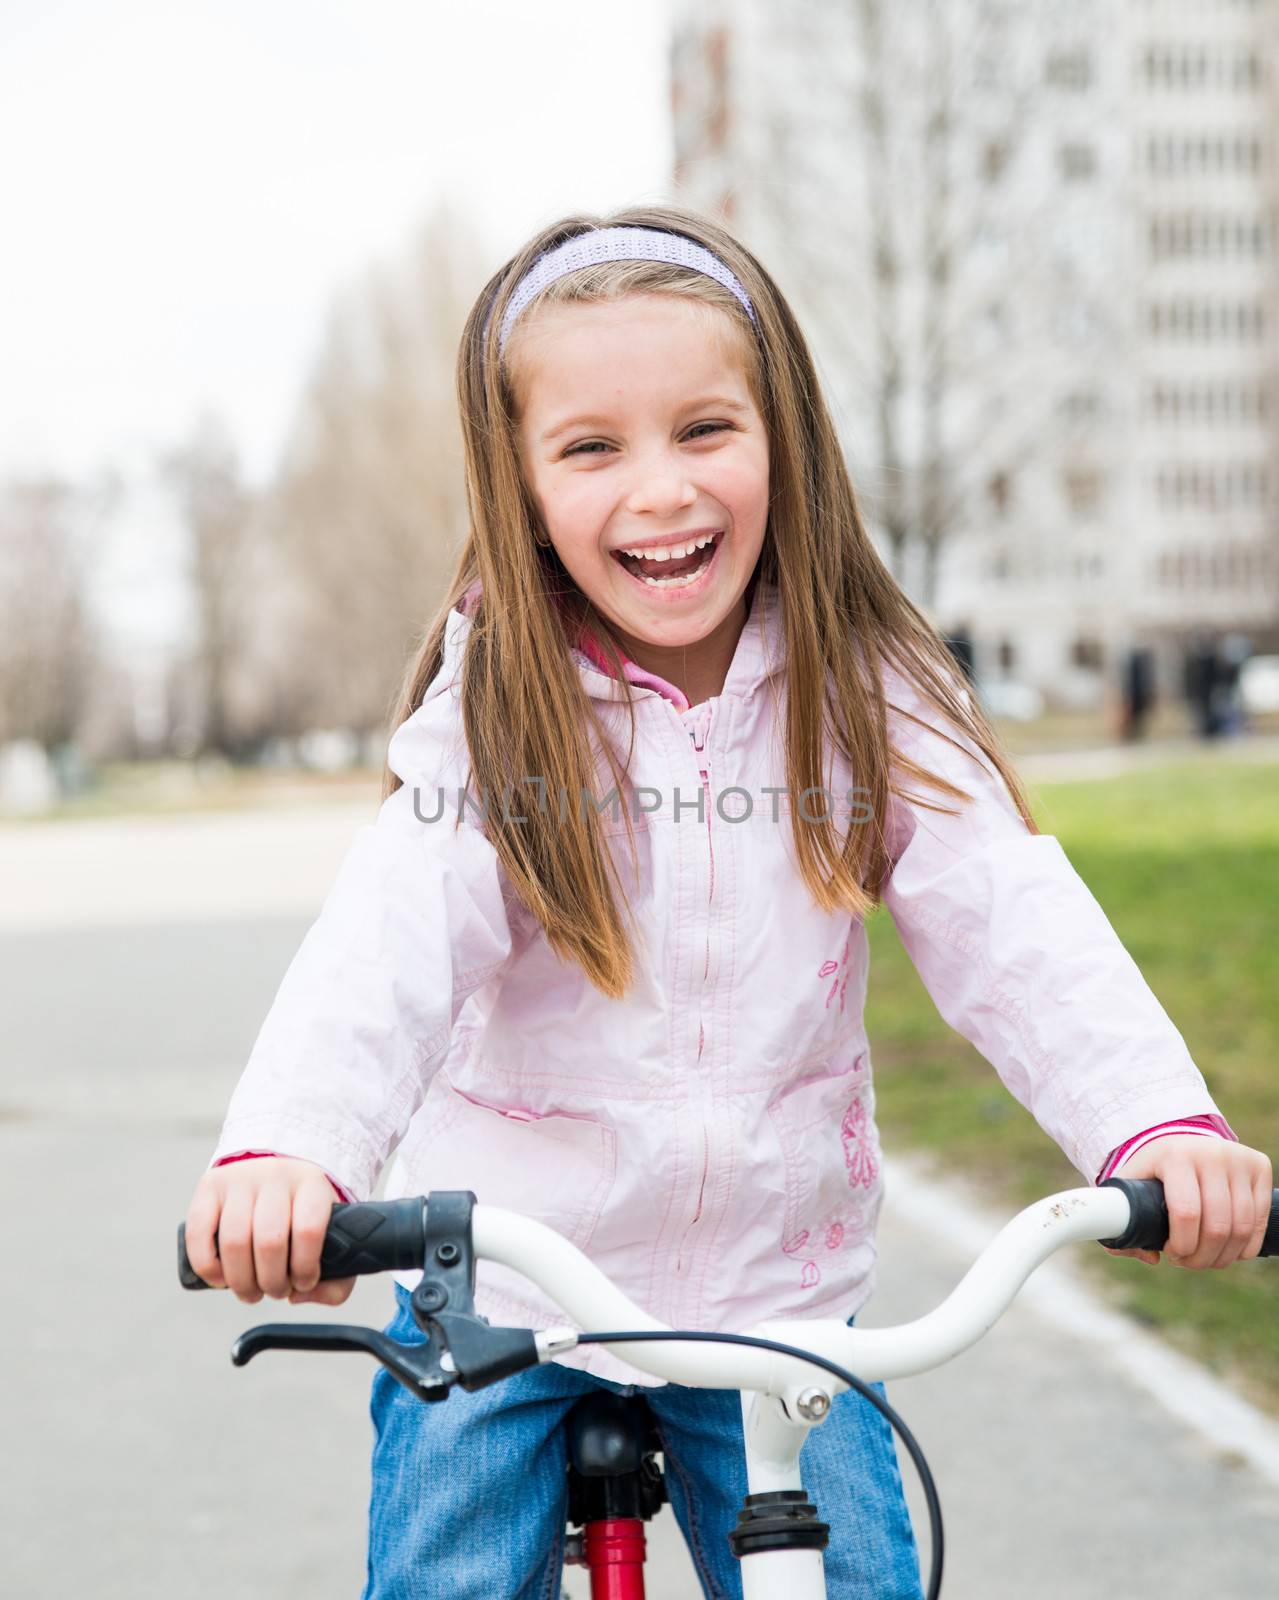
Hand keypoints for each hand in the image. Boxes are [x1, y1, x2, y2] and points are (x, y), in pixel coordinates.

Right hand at [185, 1156, 356, 1306]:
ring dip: (242, 1281)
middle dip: (272, 1282)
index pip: (308, 1230)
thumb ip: (336, 1280)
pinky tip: (222, 1280)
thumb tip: (300, 1296)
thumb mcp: (333, 1236)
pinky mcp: (209, 1186)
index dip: (304, 1267)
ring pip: (234, 1241)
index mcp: (312, 1185)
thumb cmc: (303, 1214)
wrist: (275, 1170)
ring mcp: (239, 1178)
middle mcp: (276, 1175)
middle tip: (275, 1292)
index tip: (303, 1283)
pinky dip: (208, 1267)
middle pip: (269, 1241)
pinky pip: (199, 1234)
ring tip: (251, 1292)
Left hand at [1104, 1135, 1272, 1268]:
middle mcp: (1211, 1154)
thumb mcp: (1130, 1186)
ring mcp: (1238, 1159)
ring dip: (1224, 1256)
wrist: (1181, 1140)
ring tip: (1206, 1259)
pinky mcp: (1259, 1166)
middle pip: (1217, 1226)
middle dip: (1202, 1257)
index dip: (1181, 1245)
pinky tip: (1228, 1251)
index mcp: (1174, 1156)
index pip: (1186, 1213)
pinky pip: (1260, 1220)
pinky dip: (1246, 1246)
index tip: (1171, 1253)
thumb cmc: (1153, 1170)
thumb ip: (1124, 1221)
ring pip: (1242, 1227)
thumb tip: (1149, 1256)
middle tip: (1188, 1261)